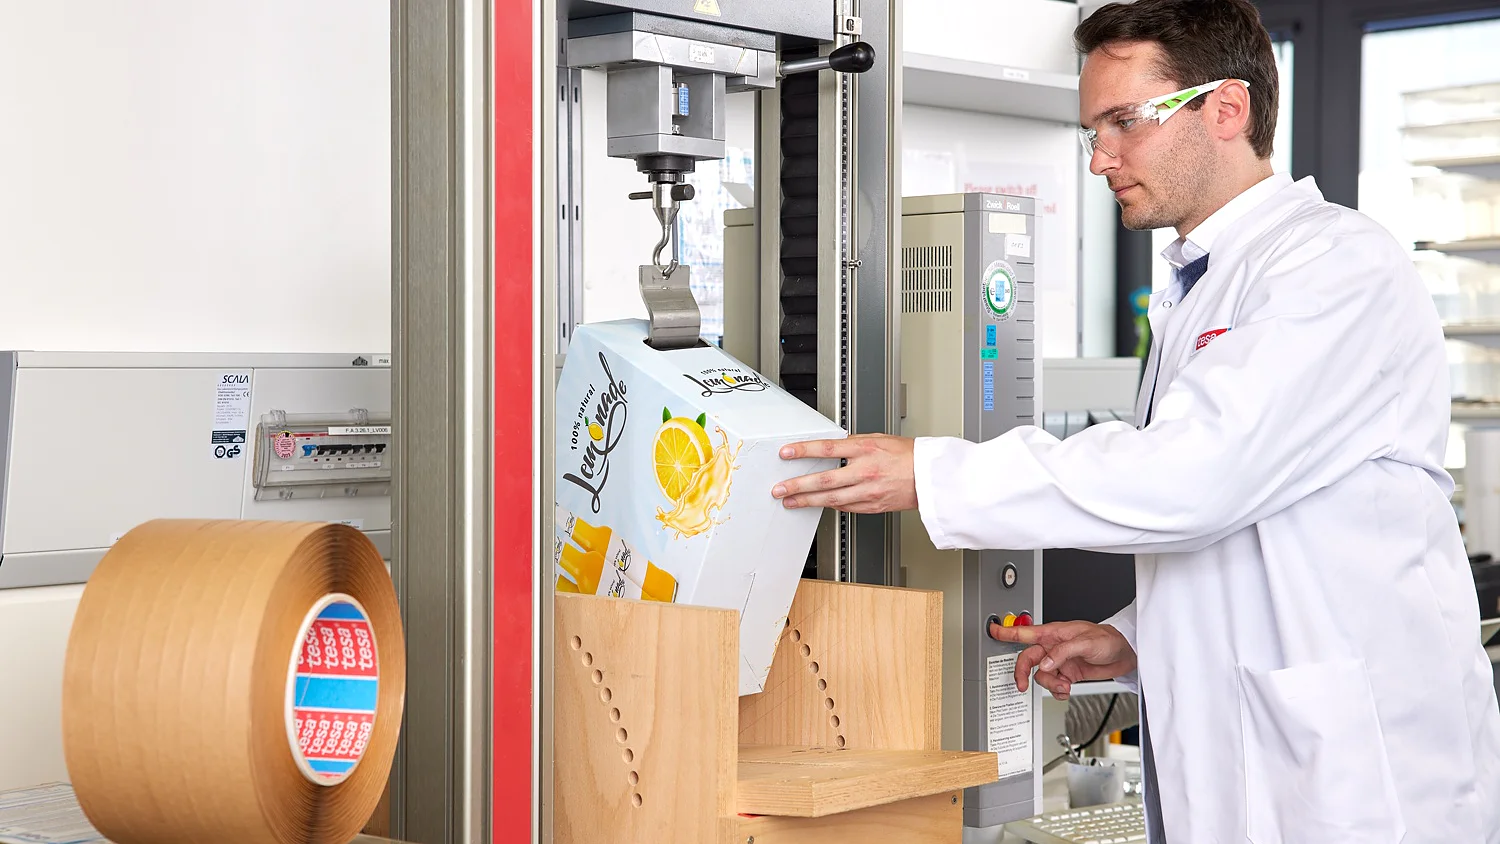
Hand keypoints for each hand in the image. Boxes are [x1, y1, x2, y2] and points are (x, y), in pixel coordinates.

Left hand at [770, 434, 917, 513]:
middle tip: (780, 488)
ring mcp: (868, 492)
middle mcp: (865, 472)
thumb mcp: (880, 439)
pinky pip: (845, 507)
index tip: (787, 453)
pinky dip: (829, 505)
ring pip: (830, 499)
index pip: (827, 449)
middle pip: (824, 480)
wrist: (930, 477)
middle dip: (797, 485)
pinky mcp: (872, 506)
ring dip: (807, 501)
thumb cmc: (909, 456)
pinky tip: (817, 504)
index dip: (804, 451)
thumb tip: (834, 447)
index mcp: (866, 450)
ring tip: (790, 501)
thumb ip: (854, 443)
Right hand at [986, 621, 1135, 700]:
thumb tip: (1045, 664)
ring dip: (1050, 685)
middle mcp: (1053, 647)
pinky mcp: (1068, 673)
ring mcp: (1060, 660)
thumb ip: (1062, 653)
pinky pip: (1054, 684)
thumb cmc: (1107, 639)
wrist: (1125, 652)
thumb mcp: (1085, 642)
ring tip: (1064, 686)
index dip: (1006, 632)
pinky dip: (1058, 690)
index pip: (1025, 633)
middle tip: (1022, 685)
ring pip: (1042, 675)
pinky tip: (1067, 690)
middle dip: (1024, 673)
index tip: (993, 630)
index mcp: (1054, 634)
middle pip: (1028, 660)